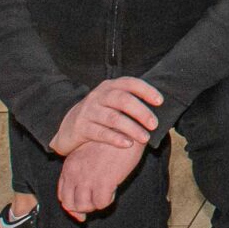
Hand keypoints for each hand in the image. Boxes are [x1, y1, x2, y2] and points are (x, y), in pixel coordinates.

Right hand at [49, 76, 163, 154]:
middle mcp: (99, 96)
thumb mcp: (113, 102)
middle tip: (154, 124)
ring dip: (131, 128)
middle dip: (141, 112)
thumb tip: (160, 107)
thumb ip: (131, 101)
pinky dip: (115, 138)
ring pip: (113, 118)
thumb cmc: (100, 114)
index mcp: (110, 86)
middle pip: (122, 100)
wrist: (68, 126)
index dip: (146, 90)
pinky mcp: (81, 127)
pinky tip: (128, 144)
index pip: (130, 83)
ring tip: (145, 138)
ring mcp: (89, 111)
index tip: (160, 101)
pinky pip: (100, 133)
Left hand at [55, 137, 143, 220]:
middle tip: (97, 201)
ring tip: (107, 192)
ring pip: (85, 206)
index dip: (72, 206)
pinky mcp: (103, 181)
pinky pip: (102, 203)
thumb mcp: (90, 155)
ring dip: (96, 204)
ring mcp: (87, 178)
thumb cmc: (111, 141)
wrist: (126, 127)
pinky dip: (109, 200)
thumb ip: (83, 174)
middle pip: (70, 204)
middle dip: (83, 209)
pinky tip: (115, 187)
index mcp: (69, 165)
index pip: (62, 195)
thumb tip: (84, 198)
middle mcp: (74, 173)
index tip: (83, 210)